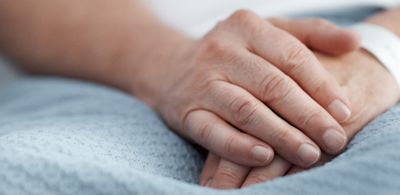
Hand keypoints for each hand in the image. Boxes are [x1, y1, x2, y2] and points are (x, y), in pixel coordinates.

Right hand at [202, 32, 399, 188]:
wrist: (173, 68)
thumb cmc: (231, 53)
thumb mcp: (268, 32)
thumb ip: (311, 33)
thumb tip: (354, 42)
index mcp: (246, 27)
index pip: (292, 57)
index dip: (322, 86)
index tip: (344, 112)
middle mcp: (221, 51)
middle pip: (273, 85)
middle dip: (308, 116)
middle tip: (335, 140)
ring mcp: (202, 82)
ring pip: (246, 110)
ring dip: (281, 134)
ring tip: (310, 154)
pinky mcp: (187, 112)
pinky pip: (214, 131)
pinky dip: (238, 146)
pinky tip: (264, 157)